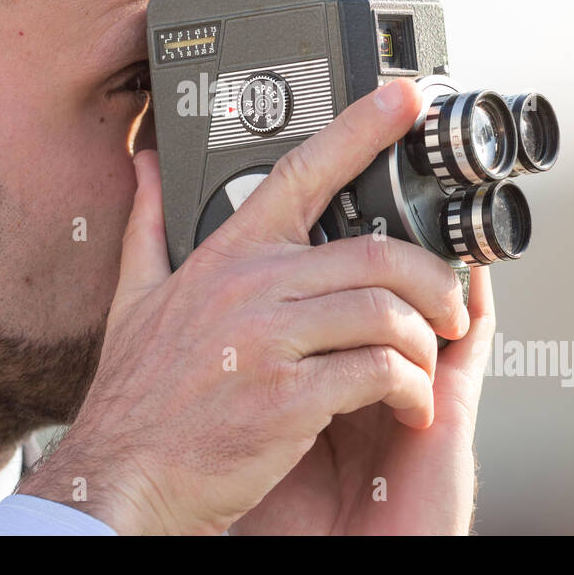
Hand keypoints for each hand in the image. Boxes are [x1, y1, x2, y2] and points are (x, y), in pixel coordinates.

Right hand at [18, 78, 470, 534]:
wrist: (125, 475)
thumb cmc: (138, 395)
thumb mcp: (134, 296)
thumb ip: (150, 222)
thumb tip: (148, 163)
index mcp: (228, 256)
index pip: (303, 170)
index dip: (361, 127)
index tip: (403, 99)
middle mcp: (253, 286)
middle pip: (375, 252)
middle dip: (432, 277)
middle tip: (448, 305)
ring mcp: (270, 340)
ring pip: (385, 310)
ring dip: (424, 339)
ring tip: (429, 362)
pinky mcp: (288, 397)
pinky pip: (378, 372)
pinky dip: (410, 388)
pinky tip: (409, 403)